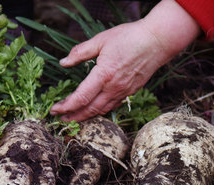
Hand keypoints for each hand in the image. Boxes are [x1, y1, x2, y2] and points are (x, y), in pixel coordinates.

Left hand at [50, 0, 200, 121]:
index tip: (55, 109)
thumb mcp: (101, 40)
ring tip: (73, 117)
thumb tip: (63, 62)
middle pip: (89, 110)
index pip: (81, 98)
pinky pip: (112, 106)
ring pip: (101, 111)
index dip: (66, 106)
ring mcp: (123, 92)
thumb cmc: (130, 37)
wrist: (158, 40)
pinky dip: (100, 111)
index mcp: (104, 75)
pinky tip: (93, 109)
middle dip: (73, 116)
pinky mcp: (130, 92)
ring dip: (85, 116)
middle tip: (60, 119)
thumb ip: (80, 52)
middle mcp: (113, 87)